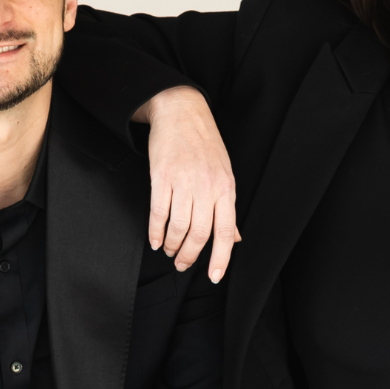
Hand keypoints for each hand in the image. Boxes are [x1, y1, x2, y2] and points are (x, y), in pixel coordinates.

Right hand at [131, 86, 240, 281]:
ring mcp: (183, 182)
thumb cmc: (205, 144)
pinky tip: (155, 240)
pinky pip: (159, 212)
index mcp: (225, 189)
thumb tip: (234, 239)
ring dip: (172, 245)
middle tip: (182, 264)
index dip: (220, 259)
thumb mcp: (225, 174)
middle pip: (200, 234)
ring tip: (169, 250)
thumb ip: (227, 208)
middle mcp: (206, 187)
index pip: (225, 232)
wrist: (181, 111)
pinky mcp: (161, 176)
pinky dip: (156, 231)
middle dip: (190, 255)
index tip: (213, 277)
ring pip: (178, 227)